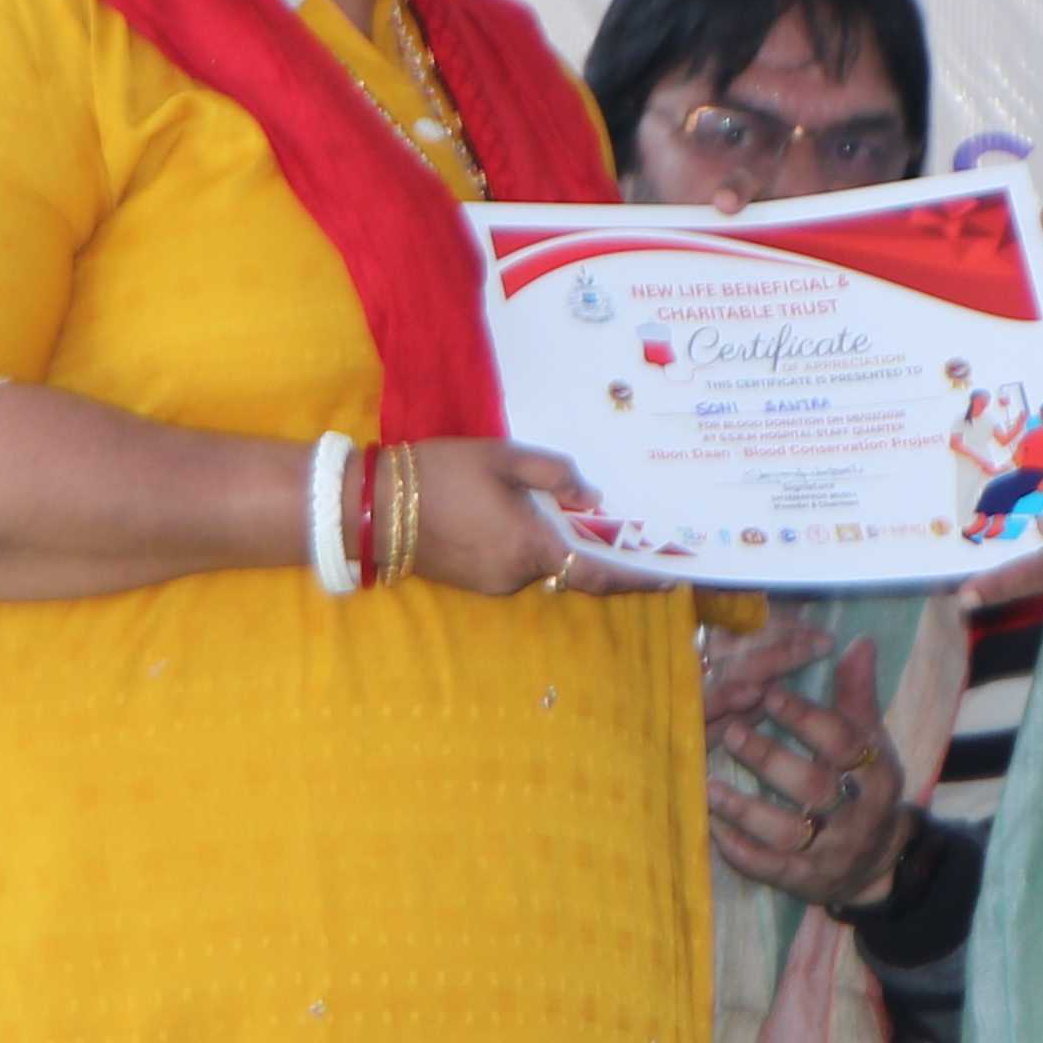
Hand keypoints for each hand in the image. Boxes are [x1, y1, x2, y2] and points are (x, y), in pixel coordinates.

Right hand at [397, 438, 649, 597]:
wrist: (372, 506)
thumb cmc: (440, 474)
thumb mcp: (501, 458)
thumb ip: (552, 474)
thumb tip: (589, 495)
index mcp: (531, 547)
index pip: (597, 574)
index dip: (636, 579)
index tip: (669, 580)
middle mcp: (517, 575)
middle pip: (569, 568)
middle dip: (587, 547)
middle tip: (606, 520)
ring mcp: (493, 583)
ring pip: (539, 565)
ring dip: (548, 543)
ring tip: (541, 505)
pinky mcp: (472, 582)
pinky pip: (513, 565)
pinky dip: (522, 547)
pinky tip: (507, 516)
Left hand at [707, 634, 910, 907]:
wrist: (879, 864)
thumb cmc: (866, 789)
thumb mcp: (872, 743)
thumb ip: (857, 696)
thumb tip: (858, 643)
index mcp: (875, 775)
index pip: (843, 743)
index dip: (806, 719)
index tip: (770, 694)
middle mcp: (857, 815)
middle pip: (813, 787)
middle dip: (769, 759)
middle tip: (731, 732)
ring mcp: (830, 851)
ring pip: (785, 831)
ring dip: (744, 809)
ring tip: (708, 786)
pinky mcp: (804, 879)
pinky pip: (770, 868)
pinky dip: (740, 850)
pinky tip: (713, 828)